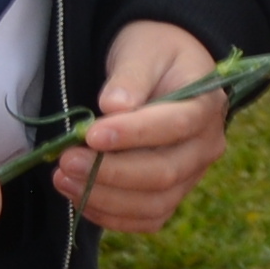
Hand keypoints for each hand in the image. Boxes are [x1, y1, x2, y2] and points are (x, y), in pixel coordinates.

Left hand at [46, 18, 228, 237]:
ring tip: (63, 178)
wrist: (165, 68)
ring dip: (105, 198)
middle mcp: (205, 146)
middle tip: (66, 160)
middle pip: (163, 173)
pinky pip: (147, 218)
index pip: (175, 126)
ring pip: (154, 204)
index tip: (91, 134)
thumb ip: (130, 76)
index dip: (133, 135)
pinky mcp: (172, 193)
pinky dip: (112, 216)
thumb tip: (112, 106)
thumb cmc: (153, 53)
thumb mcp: (142, 50)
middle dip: (110, 172)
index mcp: (205, 105)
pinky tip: (79, 197)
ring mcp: (191, 175)